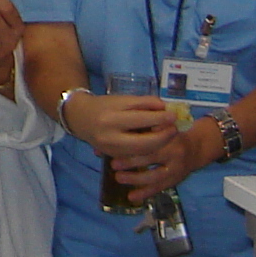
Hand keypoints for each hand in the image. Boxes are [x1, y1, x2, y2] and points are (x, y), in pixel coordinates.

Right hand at [67, 91, 190, 195]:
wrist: (81, 118)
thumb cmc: (104, 106)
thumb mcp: (123, 99)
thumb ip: (144, 103)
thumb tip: (165, 109)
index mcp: (112, 119)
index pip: (141, 120)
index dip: (161, 119)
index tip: (173, 116)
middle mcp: (110, 137)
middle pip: (144, 143)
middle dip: (163, 137)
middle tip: (174, 129)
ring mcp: (111, 150)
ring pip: (142, 152)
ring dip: (158, 144)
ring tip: (168, 134)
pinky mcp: (113, 156)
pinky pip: (136, 155)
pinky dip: (149, 148)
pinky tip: (156, 141)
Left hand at [117, 119, 218, 198]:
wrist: (197, 147)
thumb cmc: (171, 133)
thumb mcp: (161, 125)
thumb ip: (143, 128)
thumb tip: (117, 134)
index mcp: (170, 134)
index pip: (152, 138)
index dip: (135, 142)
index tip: (116, 144)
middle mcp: (175, 152)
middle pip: (152, 157)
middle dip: (131, 161)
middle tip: (114, 164)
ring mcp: (176, 168)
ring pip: (155, 176)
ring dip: (136, 178)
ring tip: (118, 178)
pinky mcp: (175, 180)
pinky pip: (159, 188)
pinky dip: (145, 193)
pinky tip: (132, 197)